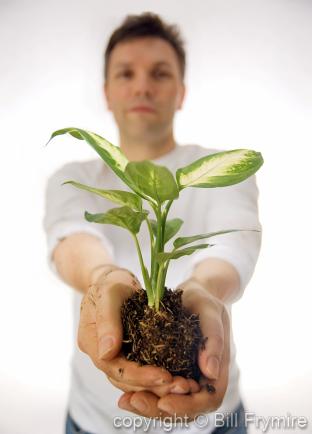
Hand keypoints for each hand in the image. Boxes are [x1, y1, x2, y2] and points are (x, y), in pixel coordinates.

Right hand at [78, 267, 198, 398]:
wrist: (114, 280)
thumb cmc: (111, 282)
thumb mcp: (109, 293)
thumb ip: (107, 320)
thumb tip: (107, 352)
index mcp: (90, 340)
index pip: (113, 366)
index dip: (137, 375)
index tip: (164, 376)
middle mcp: (100, 353)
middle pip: (123, 379)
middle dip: (152, 385)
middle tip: (180, 386)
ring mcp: (113, 356)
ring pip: (132, 381)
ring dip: (156, 386)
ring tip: (182, 386)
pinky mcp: (127, 354)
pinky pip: (140, 371)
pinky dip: (157, 377)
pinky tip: (177, 378)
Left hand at [118, 277, 230, 419]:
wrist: (192, 294)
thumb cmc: (204, 300)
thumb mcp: (210, 311)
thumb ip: (214, 339)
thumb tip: (211, 372)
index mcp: (218, 370)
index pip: (208, 399)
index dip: (187, 405)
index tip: (164, 401)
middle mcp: (201, 379)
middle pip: (186, 410)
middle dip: (160, 409)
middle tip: (135, 401)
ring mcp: (185, 378)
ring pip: (169, 403)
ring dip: (148, 406)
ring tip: (125, 400)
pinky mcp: (169, 372)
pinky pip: (158, 391)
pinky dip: (143, 394)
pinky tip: (124, 393)